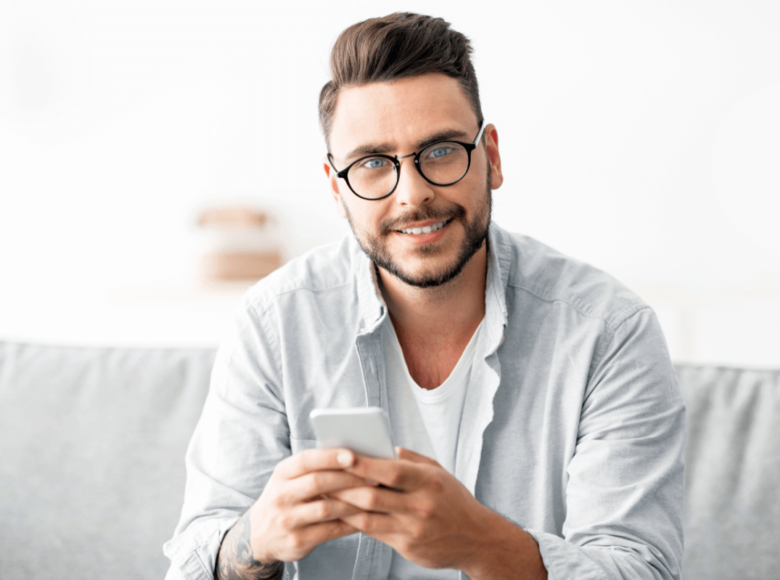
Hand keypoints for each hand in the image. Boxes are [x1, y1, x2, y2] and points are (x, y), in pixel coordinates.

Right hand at [219, 447, 367, 571]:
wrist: (258, 535)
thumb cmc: (286, 498)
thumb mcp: (289, 479)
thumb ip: (314, 467)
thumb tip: (353, 455)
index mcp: (282, 473)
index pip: (306, 460)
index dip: (330, 457)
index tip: (353, 455)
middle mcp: (281, 495)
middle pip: (317, 482)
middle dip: (347, 478)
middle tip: (372, 476)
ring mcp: (287, 520)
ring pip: (326, 508)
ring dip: (353, 502)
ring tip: (373, 497)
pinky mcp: (297, 541)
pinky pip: (330, 531)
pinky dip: (350, 523)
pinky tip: (364, 517)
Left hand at [329, 447, 494, 570]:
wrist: (477, 539)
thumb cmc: (454, 500)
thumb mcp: (439, 473)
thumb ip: (412, 460)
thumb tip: (384, 447)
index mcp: (429, 482)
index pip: (392, 471)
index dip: (365, 464)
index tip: (343, 455)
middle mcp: (421, 506)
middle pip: (373, 497)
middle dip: (344, 487)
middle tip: (322, 477)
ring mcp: (413, 530)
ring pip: (368, 518)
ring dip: (343, 507)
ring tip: (324, 496)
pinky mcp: (407, 548)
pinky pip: (374, 533)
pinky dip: (356, 522)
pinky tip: (342, 513)